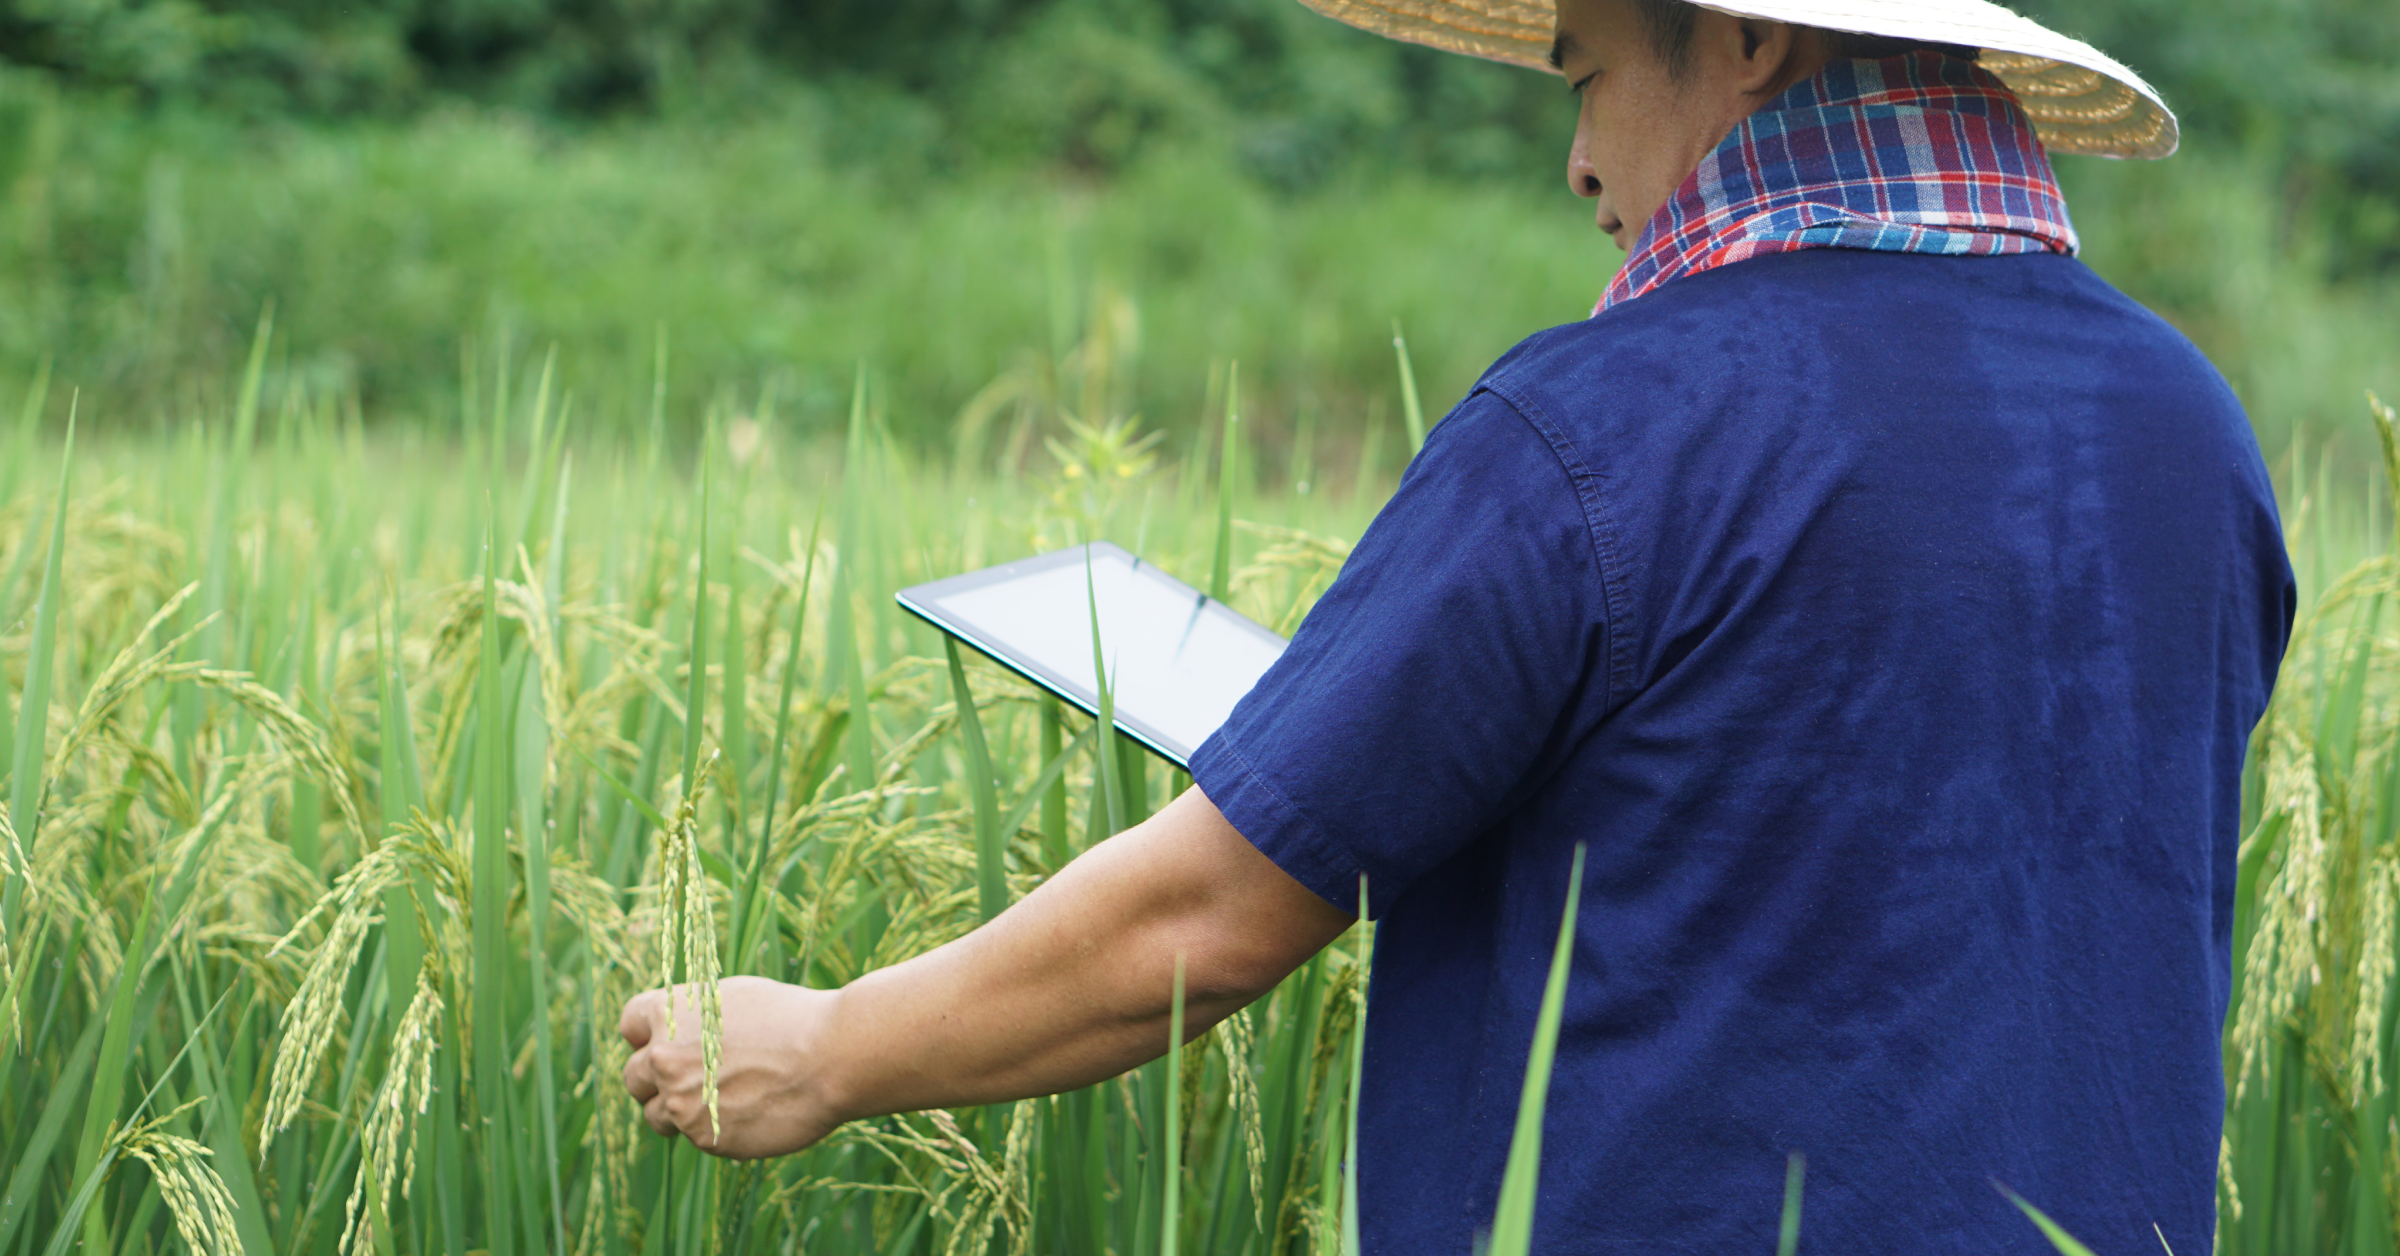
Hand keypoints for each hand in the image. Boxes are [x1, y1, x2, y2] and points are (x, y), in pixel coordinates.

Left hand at [619, 976, 845, 1158]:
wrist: (830, 1058)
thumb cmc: (791, 1019)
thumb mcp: (734, 998)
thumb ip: (693, 1018)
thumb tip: (674, 1034)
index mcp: (668, 1015)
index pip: (630, 1025)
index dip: (647, 1035)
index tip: (666, 1043)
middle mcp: (663, 1058)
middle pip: (633, 1076)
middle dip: (655, 1079)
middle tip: (690, 1078)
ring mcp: (680, 1103)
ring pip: (655, 1114)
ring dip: (677, 1109)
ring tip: (721, 1098)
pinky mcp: (704, 1138)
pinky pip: (695, 1136)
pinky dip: (714, 1128)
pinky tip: (749, 1112)